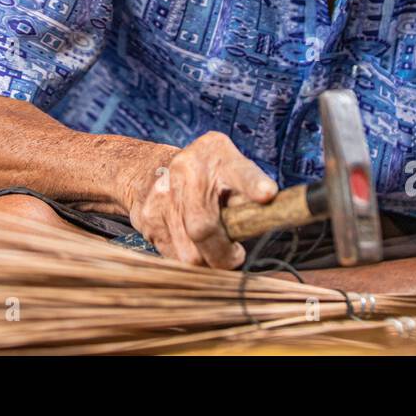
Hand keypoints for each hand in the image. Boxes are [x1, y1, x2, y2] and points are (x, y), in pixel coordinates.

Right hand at [121, 132, 276, 268]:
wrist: (148, 169)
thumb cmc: (204, 174)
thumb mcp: (230, 168)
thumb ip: (249, 190)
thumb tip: (268, 218)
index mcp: (216, 154)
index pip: (239, 171)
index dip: (253, 184)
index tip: (267, 194)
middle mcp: (185, 170)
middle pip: (204, 228)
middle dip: (224, 255)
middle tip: (235, 256)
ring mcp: (162, 195)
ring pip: (188, 253)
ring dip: (206, 260)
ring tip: (213, 250)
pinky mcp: (147, 218)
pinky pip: (172, 255)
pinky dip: (187, 256)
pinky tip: (191, 244)